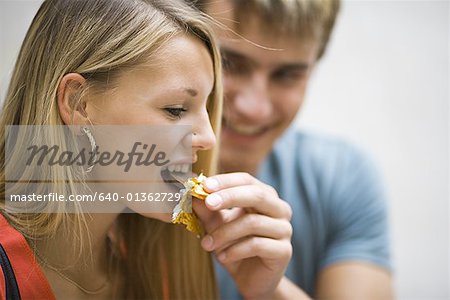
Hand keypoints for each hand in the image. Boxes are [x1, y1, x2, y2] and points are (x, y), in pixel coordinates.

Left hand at [193, 172, 292, 299]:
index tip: (204, 185)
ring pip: (252, 223)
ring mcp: (284, 229)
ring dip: (225, 233)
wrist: (251, 280)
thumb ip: (208, 210)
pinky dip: (234, 250)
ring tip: (206, 244)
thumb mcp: (217, 226)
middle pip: (257, 195)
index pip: (246, 180)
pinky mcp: (284, 251)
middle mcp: (279, 209)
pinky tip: (222, 257)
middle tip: (208, 203)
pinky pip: (257, 245)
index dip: (226, 181)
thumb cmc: (235, 247)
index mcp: (265, 196)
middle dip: (229, 197)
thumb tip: (192, 194)